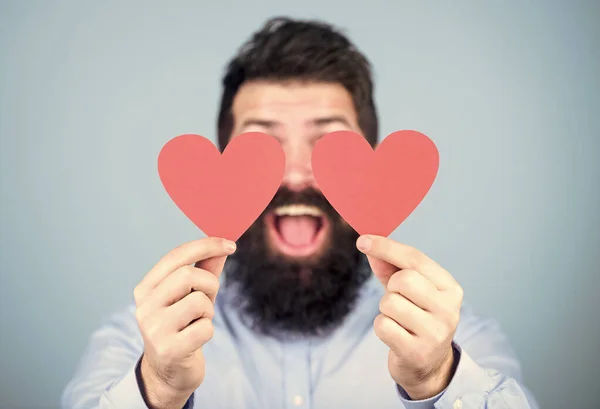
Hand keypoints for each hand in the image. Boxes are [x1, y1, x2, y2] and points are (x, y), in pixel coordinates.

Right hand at [133, 237, 235, 408]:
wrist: (168, 372)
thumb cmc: (183, 326)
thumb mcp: (192, 295)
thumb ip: (205, 269)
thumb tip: (223, 245)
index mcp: (146, 288)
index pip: (175, 256)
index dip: (205, 246)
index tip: (230, 244)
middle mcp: (145, 306)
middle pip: (187, 275)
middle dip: (209, 284)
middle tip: (208, 299)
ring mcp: (154, 329)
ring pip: (198, 301)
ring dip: (208, 311)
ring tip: (198, 322)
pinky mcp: (169, 349)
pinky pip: (205, 328)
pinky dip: (207, 331)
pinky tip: (195, 339)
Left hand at [356, 235, 462, 399]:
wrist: (429, 366)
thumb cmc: (416, 318)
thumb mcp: (408, 290)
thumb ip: (390, 266)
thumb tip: (369, 245)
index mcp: (450, 287)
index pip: (416, 259)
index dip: (386, 247)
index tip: (363, 240)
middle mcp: (448, 309)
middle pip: (404, 280)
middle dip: (391, 287)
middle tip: (398, 300)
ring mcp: (435, 333)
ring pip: (390, 303)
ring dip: (386, 310)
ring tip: (399, 320)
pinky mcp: (417, 352)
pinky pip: (382, 325)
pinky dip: (382, 327)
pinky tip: (396, 335)